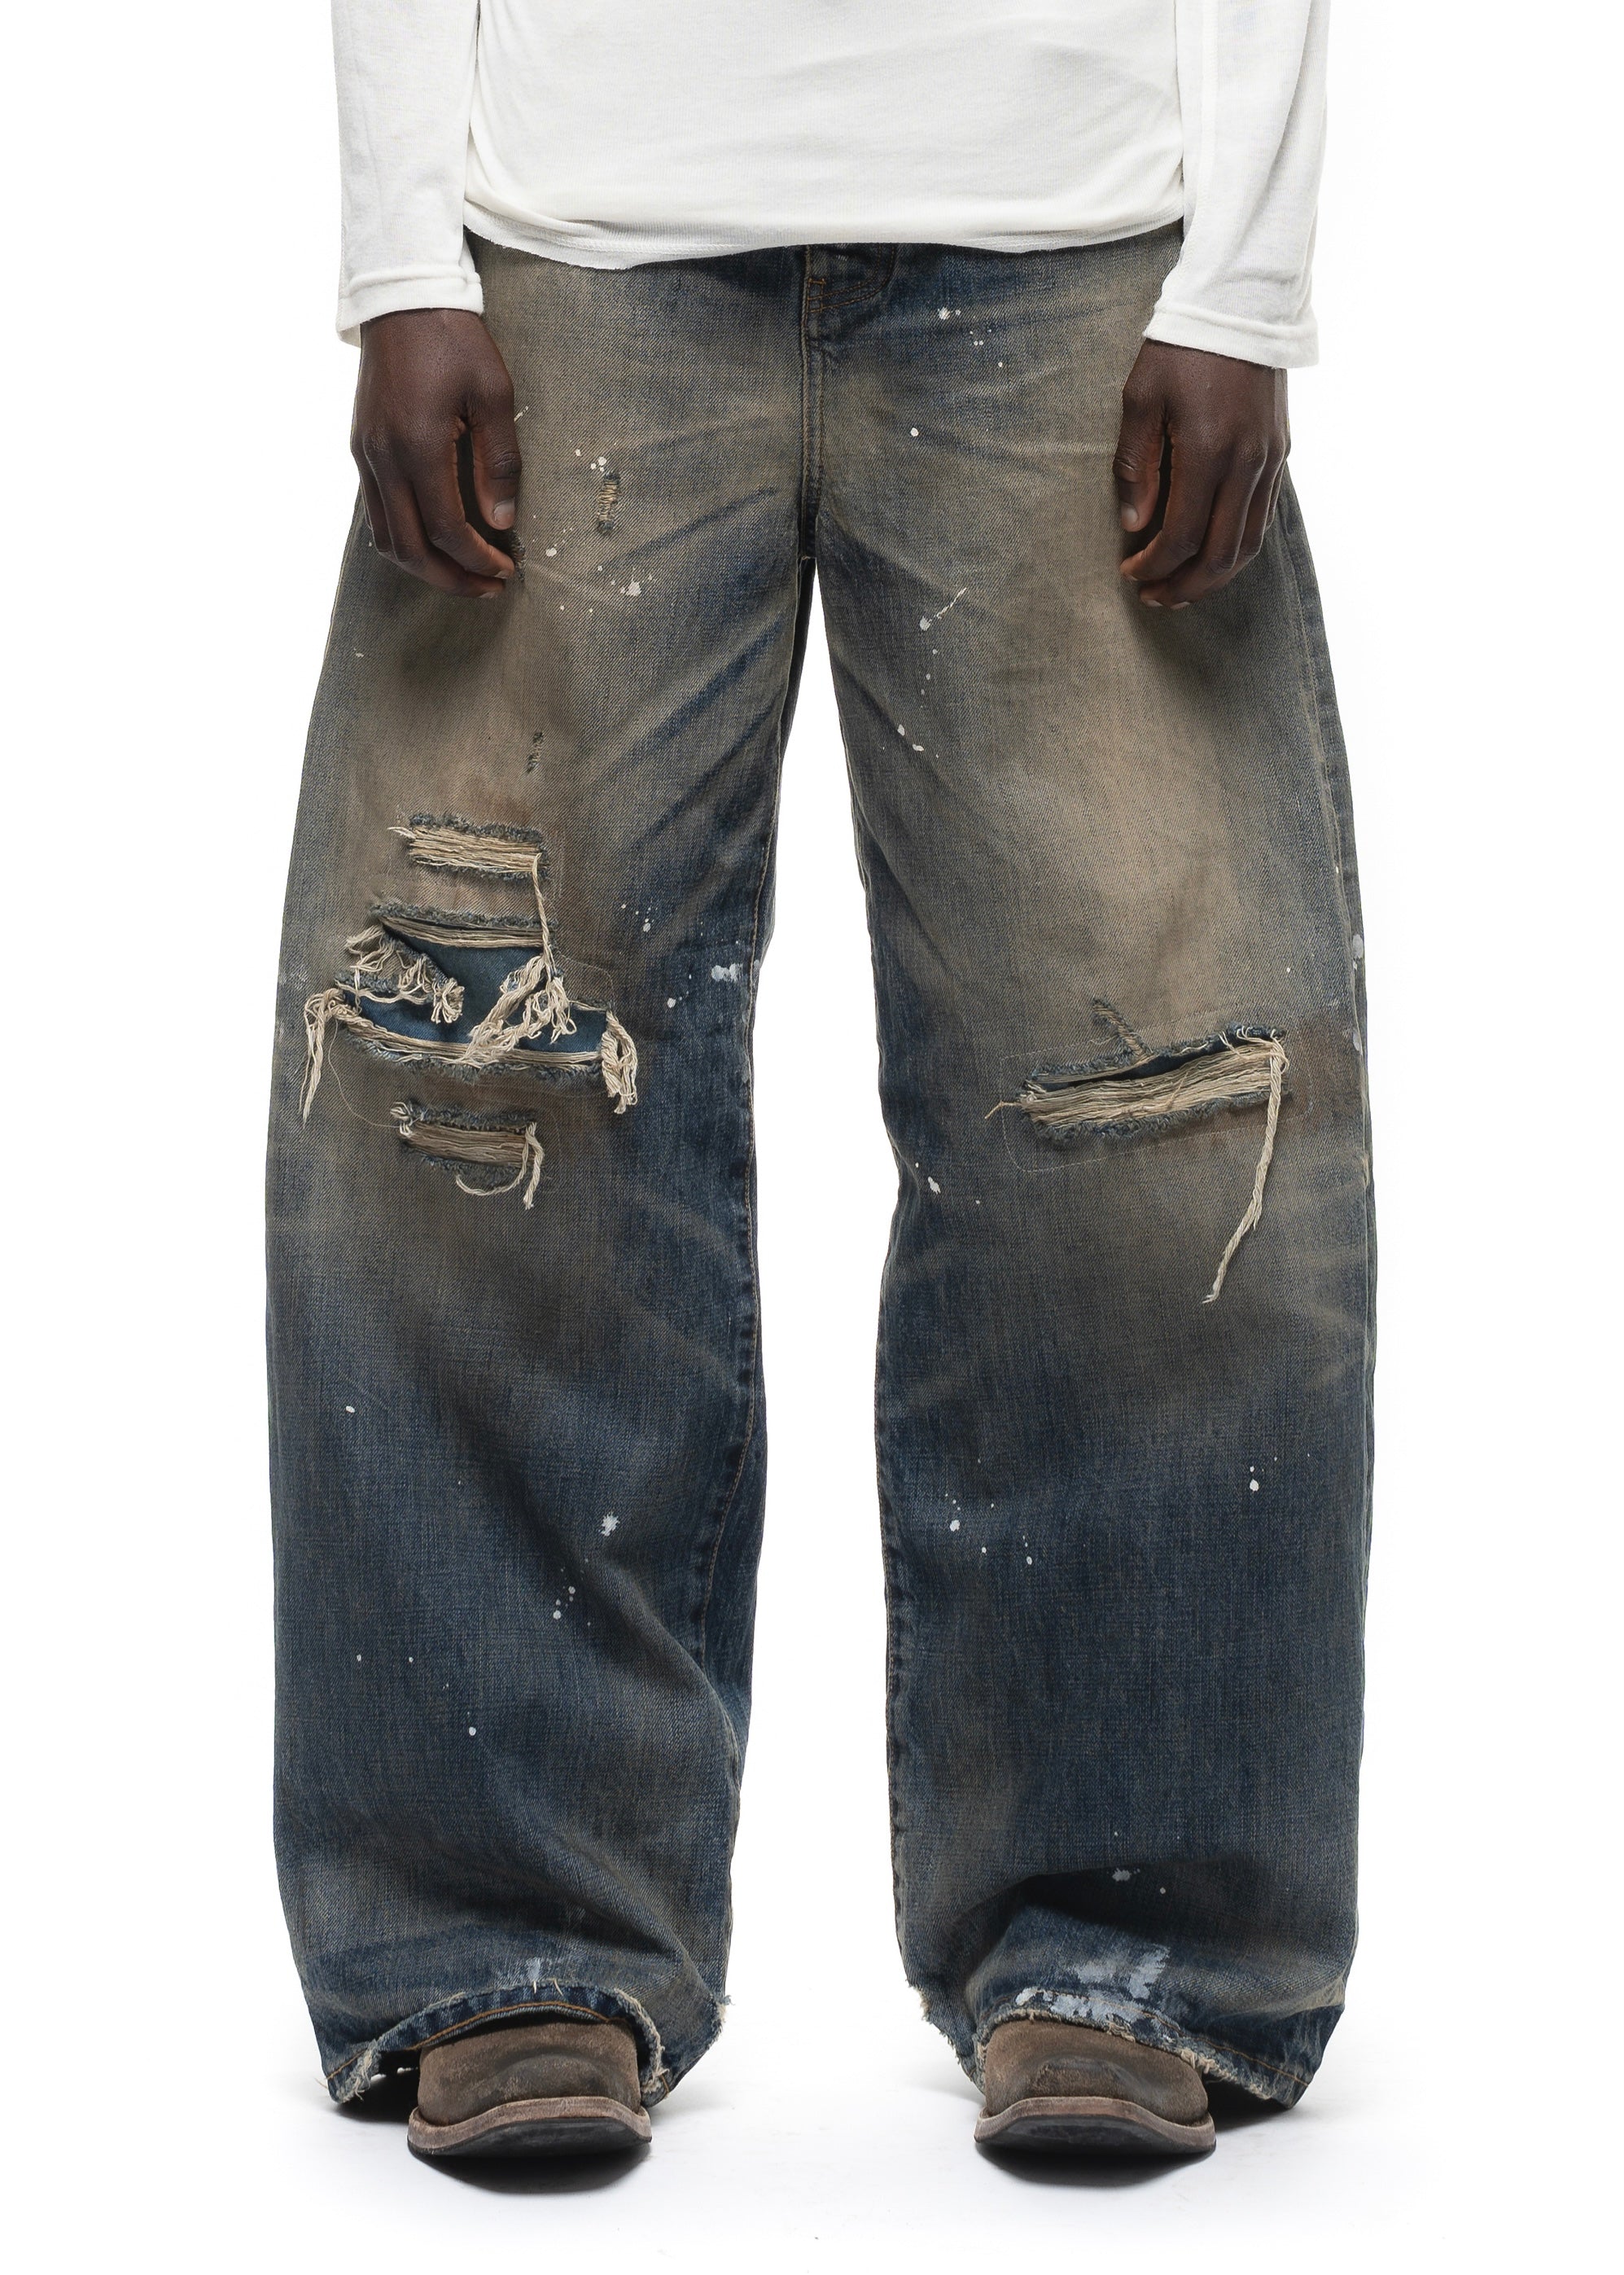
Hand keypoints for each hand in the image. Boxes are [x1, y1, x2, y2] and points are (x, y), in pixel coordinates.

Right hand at [352, 310, 520, 597]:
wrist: (401, 296)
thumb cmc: (453, 339)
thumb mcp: (493, 393)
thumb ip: (499, 461)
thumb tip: (502, 520)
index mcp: (418, 448)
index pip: (448, 531)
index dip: (479, 560)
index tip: (508, 570)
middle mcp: (383, 459)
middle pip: (410, 550)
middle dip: (451, 579)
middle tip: (489, 588)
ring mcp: (366, 455)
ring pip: (386, 538)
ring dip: (424, 566)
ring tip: (463, 573)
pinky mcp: (361, 448)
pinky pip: (377, 512)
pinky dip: (405, 538)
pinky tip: (435, 538)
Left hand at [1114, 341, 1288, 608]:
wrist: (1241, 303)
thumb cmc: (1182, 347)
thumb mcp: (1141, 397)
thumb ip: (1136, 464)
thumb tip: (1135, 524)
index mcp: (1208, 453)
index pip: (1182, 536)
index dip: (1154, 565)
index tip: (1129, 574)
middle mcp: (1246, 464)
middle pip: (1220, 555)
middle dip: (1184, 585)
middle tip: (1153, 598)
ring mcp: (1269, 460)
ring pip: (1248, 543)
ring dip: (1214, 576)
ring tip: (1181, 588)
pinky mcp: (1279, 452)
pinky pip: (1262, 517)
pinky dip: (1236, 547)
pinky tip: (1211, 553)